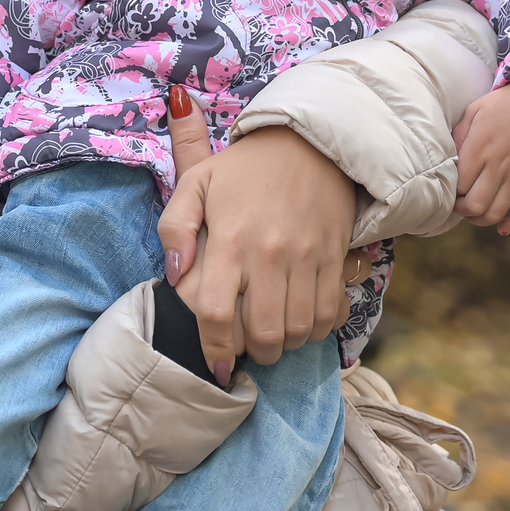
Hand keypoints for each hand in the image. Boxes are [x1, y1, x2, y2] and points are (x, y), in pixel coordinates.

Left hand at [158, 125, 356, 383]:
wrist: (310, 142)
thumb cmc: (244, 168)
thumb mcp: (196, 182)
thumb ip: (174, 228)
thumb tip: (175, 276)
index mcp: (230, 238)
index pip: (216, 312)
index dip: (213, 350)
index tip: (216, 368)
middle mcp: (269, 253)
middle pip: (263, 333)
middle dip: (253, 355)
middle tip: (247, 350)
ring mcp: (307, 257)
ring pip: (299, 330)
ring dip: (285, 345)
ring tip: (273, 337)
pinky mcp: (335, 258)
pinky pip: (329, 313)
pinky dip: (316, 329)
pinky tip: (301, 320)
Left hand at [454, 76, 509, 235]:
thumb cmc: (507, 103)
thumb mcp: (474, 110)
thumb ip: (459, 135)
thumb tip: (449, 158)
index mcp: (479, 148)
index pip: (458, 186)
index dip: (451, 193)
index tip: (449, 188)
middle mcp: (498, 166)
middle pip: (475, 206)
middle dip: (462, 211)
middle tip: (459, 204)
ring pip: (496, 213)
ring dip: (481, 219)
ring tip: (475, 212)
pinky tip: (501, 226)